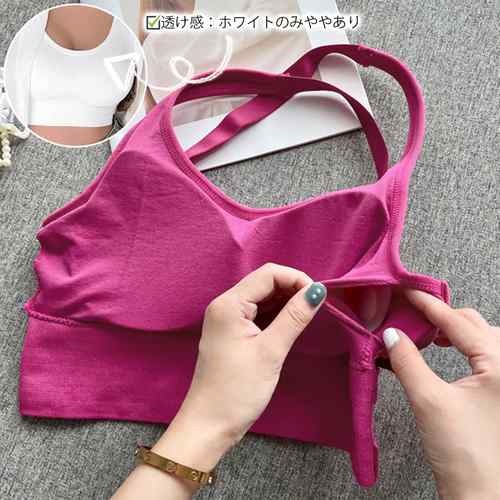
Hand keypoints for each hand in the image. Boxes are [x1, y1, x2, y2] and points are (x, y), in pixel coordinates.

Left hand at [179, 263, 325, 446]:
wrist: (210, 424)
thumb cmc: (238, 390)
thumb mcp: (271, 351)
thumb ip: (294, 317)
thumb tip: (318, 290)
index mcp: (229, 304)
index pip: (268, 274)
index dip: (296, 279)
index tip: (319, 297)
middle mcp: (225, 304)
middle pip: (264, 282)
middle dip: (292, 289)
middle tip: (315, 308)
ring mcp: (227, 318)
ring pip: (262, 297)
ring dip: (286, 302)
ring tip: (306, 316)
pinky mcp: (232, 331)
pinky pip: (257, 313)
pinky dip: (276, 314)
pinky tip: (291, 324)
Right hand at [383, 290, 499, 499]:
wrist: (483, 497)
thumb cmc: (464, 454)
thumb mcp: (428, 400)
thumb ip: (407, 361)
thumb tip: (389, 334)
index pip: (458, 323)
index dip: (428, 305)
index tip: (407, 292)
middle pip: (475, 324)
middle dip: (442, 316)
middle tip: (412, 313)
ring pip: (483, 338)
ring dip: (453, 331)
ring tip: (427, 333)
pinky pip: (485, 355)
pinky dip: (462, 347)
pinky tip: (443, 352)